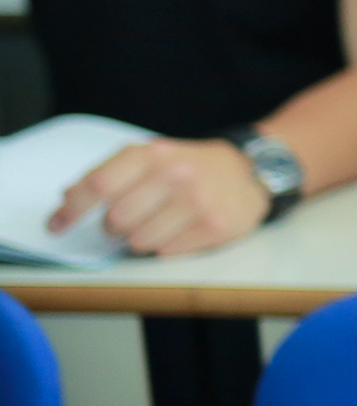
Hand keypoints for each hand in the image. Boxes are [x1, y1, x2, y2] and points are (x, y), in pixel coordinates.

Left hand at [51, 139, 270, 255]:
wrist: (250, 172)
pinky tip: (181, 229)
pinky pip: (167, 252)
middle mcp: (175, 175)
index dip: (71, 209)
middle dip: (116, 227)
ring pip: (140, 241)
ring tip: (161, 223)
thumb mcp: (151, 156)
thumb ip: (111, 174)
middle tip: (130, 219)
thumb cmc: (191, 167)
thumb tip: (67, 202)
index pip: (99, 184)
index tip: (57, 225)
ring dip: (142, 239)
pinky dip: (167, 246)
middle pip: (116, 220)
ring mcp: (197, 201)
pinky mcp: (215, 226)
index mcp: (152, 154)